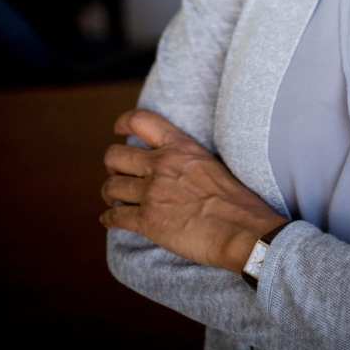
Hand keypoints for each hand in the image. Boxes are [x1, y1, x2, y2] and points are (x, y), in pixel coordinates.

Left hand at [100, 109, 286, 273]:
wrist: (240, 229)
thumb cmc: (235, 200)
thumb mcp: (210, 163)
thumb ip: (187, 159)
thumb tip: (177, 167)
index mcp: (180, 146)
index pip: (140, 121)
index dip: (123, 123)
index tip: (118, 130)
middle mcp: (161, 165)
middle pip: (115, 155)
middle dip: (112, 165)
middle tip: (119, 173)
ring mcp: (152, 193)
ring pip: (111, 186)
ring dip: (111, 193)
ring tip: (116, 198)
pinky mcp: (147, 222)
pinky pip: (115, 216)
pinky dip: (109, 218)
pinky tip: (110, 219)